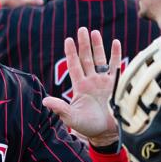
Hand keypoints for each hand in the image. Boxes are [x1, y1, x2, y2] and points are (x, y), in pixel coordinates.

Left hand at [43, 27, 120, 145]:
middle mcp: (91, 81)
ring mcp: (104, 82)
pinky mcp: (116, 85)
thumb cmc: (88, 127)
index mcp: (80, 87)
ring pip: (100, 60)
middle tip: (81, 29)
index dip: (71, 53)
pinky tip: (115, 42)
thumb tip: (44, 100)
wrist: (107, 133)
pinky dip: (116, 54)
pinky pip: (116, 66)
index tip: (68, 40)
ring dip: (97, 46)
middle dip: (83, 44)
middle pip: (86, 58)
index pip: (74, 66)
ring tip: (94, 32)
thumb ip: (60, 108)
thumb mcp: (71, 118)